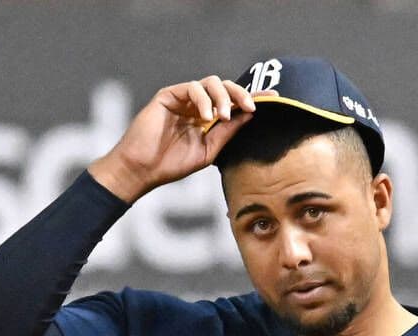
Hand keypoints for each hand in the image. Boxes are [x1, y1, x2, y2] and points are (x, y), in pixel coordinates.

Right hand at [88, 75, 271, 201]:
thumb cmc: (172, 164)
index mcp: (207, 118)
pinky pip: (192, 87)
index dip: (253, 98)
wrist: (144, 169)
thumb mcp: (209, 150)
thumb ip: (228, 132)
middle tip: (251, 107)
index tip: (273, 99)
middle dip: (241, 94)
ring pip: (211, 83)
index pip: (233, 103)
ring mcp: (183, 98)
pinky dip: (203, 100)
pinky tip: (206, 117)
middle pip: (225, 87)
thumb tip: (251, 114)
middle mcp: (196, 105)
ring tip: (223, 117)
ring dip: (222, 97)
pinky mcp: (169, 95)